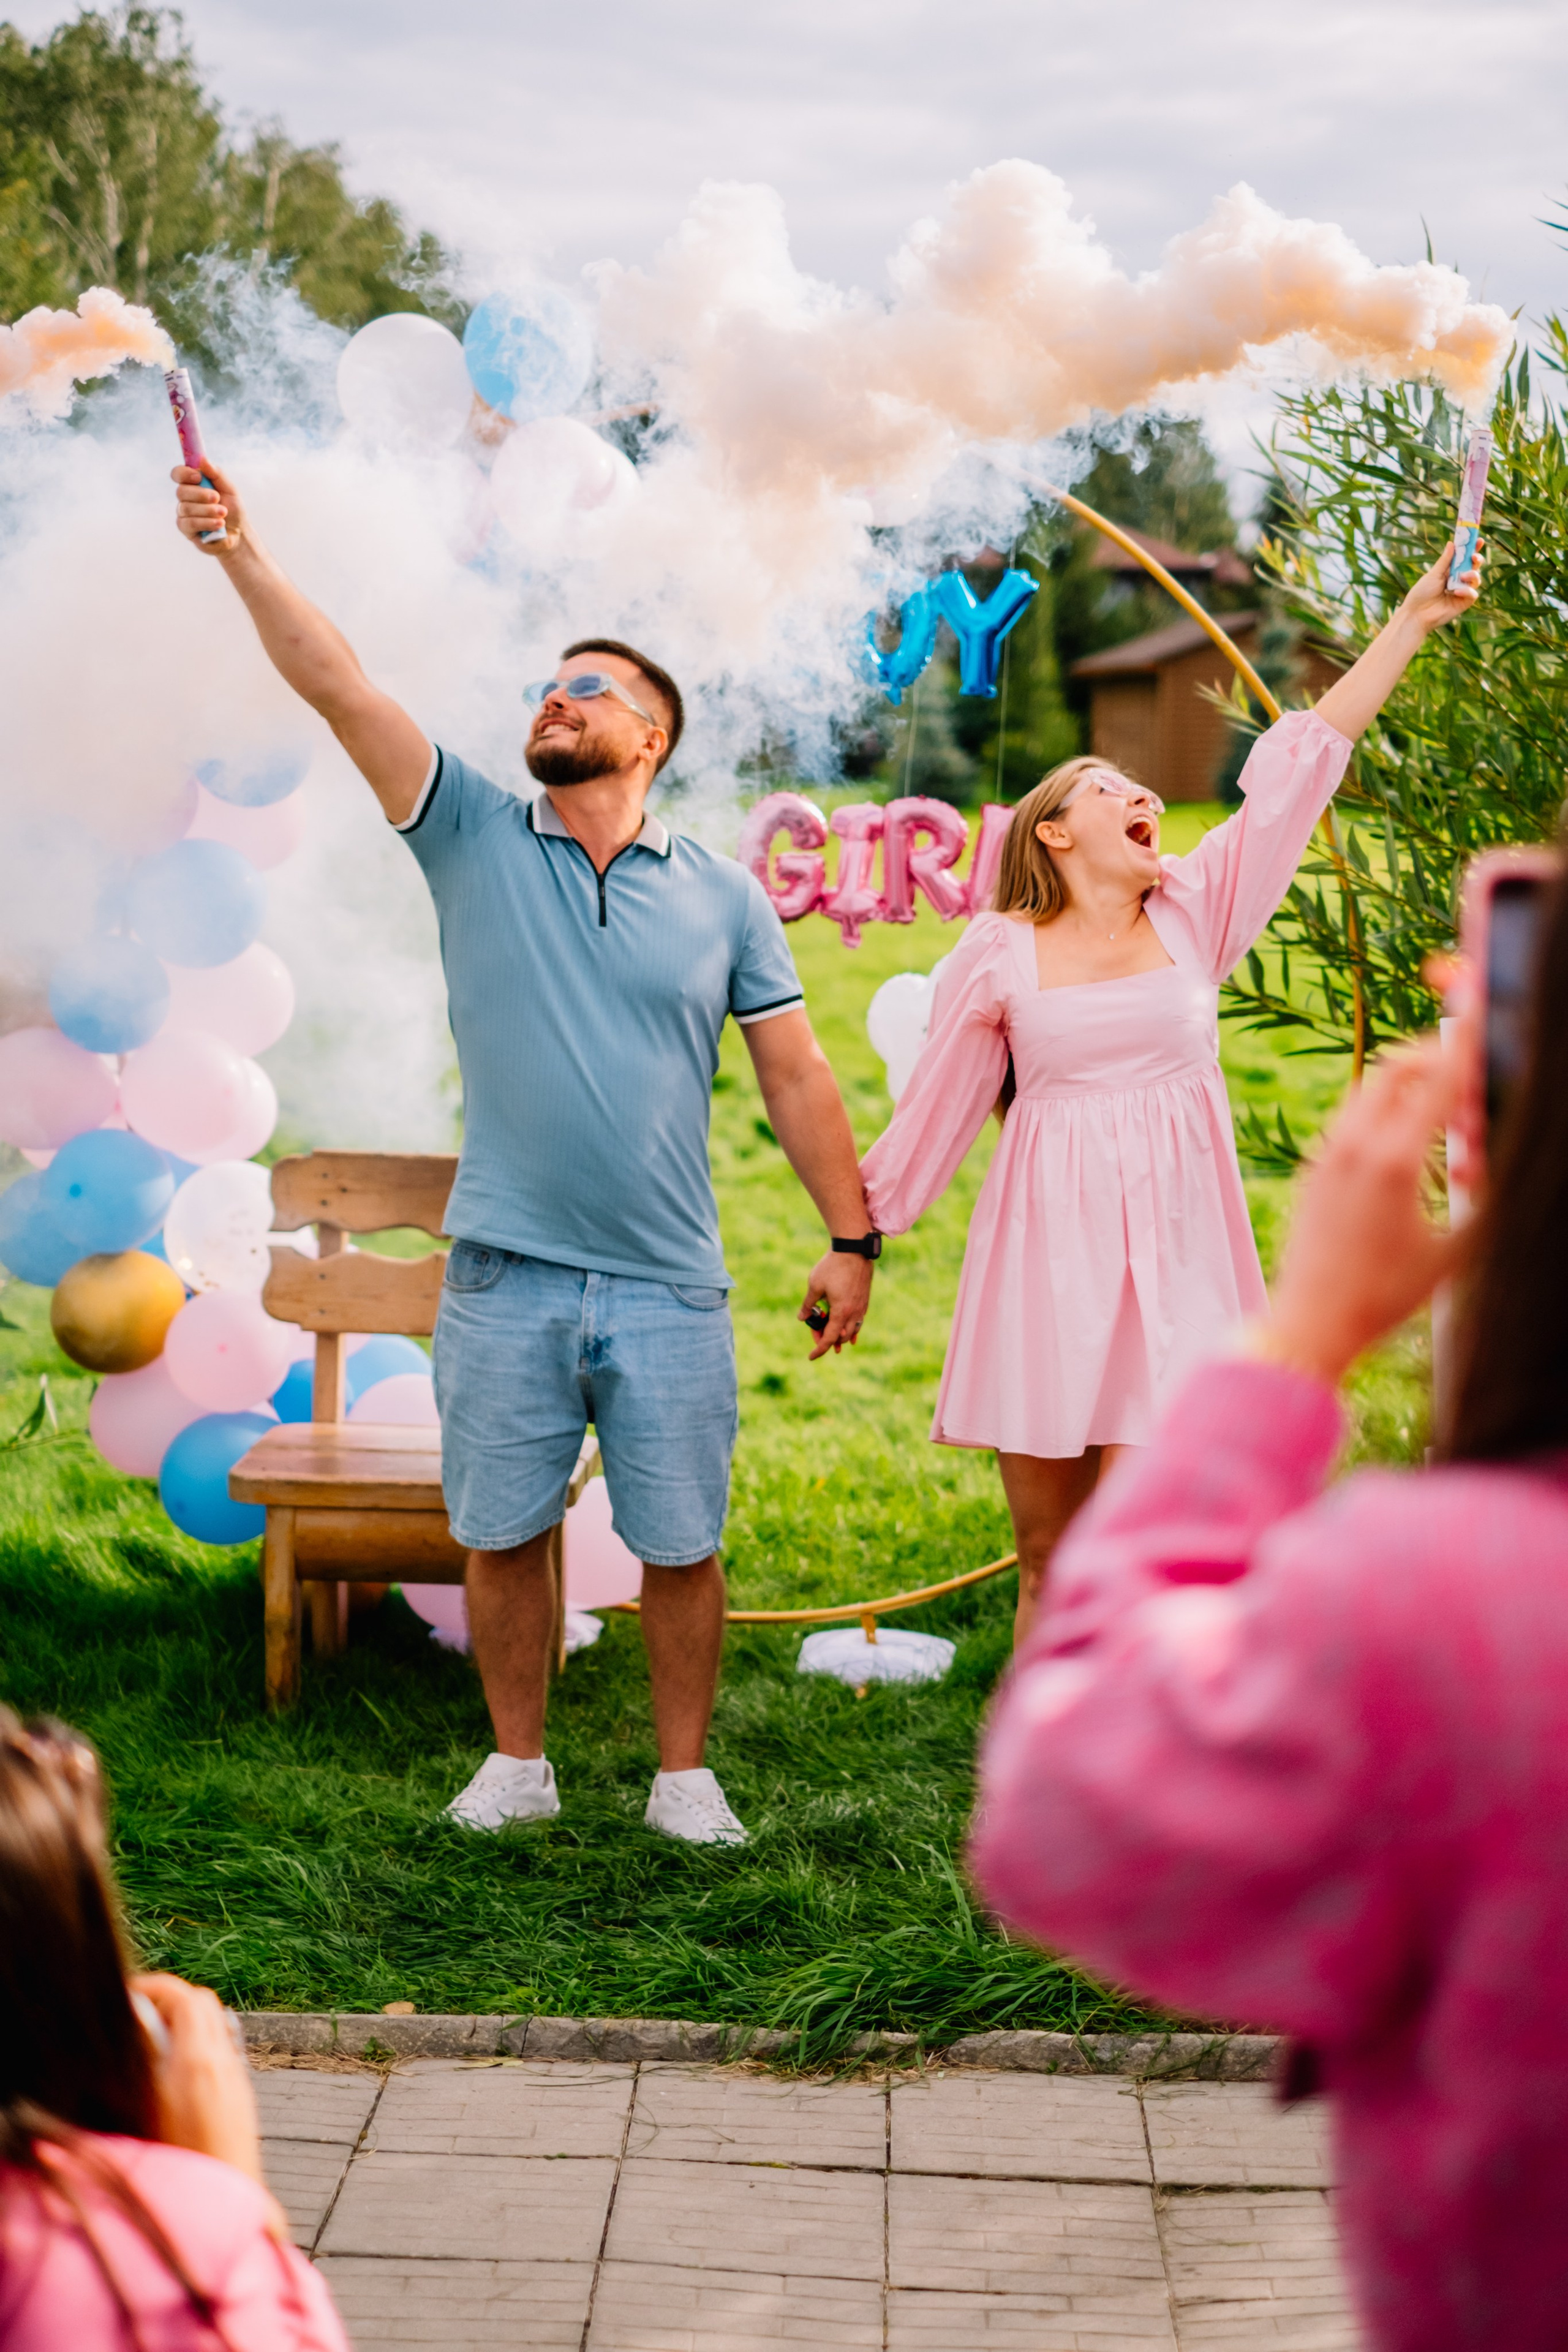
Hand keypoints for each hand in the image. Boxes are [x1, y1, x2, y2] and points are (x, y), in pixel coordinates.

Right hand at [130, 1973, 265, 2184]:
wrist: (226, 2203)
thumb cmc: (177, 2168)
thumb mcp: (145, 2111)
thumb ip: (141, 2060)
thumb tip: (133, 2019)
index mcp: (196, 2062)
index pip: (183, 1996)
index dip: (153, 1987)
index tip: (127, 1994)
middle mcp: (223, 2062)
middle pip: (202, 2002)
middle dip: (170, 1999)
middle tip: (137, 2013)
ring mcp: (236, 2076)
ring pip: (215, 2023)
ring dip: (186, 2020)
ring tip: (152, 2039)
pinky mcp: (242, 2094)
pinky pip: (223, 2047)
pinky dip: (200, 2042)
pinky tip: (175, 2068)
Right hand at [171, 460, 243, 556]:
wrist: (239, 534)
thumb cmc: (233, 510)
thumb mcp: (229, 489)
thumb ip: (216, 474)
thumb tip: (202, 459)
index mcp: (193, 484)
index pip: (178, 474)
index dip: (184, 474)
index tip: (198, 477)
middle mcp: (185, 498)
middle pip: (181, 491)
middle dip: (201, 494)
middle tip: (217, 498)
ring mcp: (184, 514)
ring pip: (186, 508)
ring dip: (208, 510)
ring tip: (223, 513)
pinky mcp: (186, 530)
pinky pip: (190, 524)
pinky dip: (206, 523)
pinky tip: (219, 524)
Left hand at [798, 1248, 872, 1360]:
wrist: (854, 1249)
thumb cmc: (832, 1266)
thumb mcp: (815, 1286)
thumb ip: (808, 1305)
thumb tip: (802, 1318)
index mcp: (841, 1312)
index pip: (829, 1339)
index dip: (819, 1350)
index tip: (811, 1356)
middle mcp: (854, 1313)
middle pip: (841, 1337)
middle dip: (828, 1341)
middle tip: (816, 1336)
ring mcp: (861, 1307)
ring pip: (852, 1330)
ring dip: (841, 1335)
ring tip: (835, 1341)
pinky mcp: (864, 1300)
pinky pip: (858, 1321)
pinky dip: (852, 1327)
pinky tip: (849, 1330)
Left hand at [1263, 1037, 1463, 1387]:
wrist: (1311, 1320)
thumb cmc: (1386, 1295)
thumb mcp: (1453, 1252)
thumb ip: (1487, 1203)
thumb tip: (1505, 1169)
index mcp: (1395, 1160)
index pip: (1438, 1079)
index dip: (1465, 1043)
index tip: (1482, 1013)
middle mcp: (1355, 1145)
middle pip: (1398, 1065)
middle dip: (1436, 1058)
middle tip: (1466, 1081)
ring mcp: (1328, 1152)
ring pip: (1372, 1089)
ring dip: (1409, 1086)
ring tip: (1441, 1120)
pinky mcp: (1314, 1166)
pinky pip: (1352, 1117)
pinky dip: (1383, 1113)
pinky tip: (1406, 1149)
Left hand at [1397, 538, 1482, 636]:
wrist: (1416, 614)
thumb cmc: (1421, 593)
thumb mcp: (1433, 574)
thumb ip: (1445, 560)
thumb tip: (1451, 543)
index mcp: (1450, 571)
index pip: (1464, 558)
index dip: (1473, 549)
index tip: (1478, 539)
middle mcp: (1458, 580)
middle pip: (1474, 567)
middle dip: (1477, 560)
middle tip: (1474, 557)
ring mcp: (1462, 591)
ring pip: (1476, 579)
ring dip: (1472, 575)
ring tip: (1462, 576)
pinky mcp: (1464, 603)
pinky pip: (1473, 594)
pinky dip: (1467, 591)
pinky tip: (1456, 591)